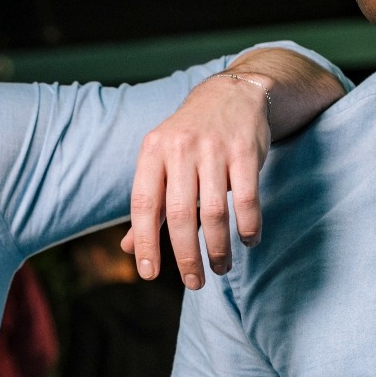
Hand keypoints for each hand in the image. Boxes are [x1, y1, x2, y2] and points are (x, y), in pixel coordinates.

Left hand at [123, 73, 270, 288]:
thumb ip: (149, 205)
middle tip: (193, 283)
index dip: (145, 242)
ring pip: (214, 212)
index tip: (149, 274)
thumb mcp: (160, 161)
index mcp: (152, 152)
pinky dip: (248, 227)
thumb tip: (126, 248)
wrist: (231, 93)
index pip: (144, 205)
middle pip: (180, 214)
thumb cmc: (188, 137)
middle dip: (186, 256)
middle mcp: (180, 149)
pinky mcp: (245, 151)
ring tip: (219, 268)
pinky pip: (247, 199)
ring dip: (218, 248)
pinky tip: (247, 241)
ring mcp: (214, 149)